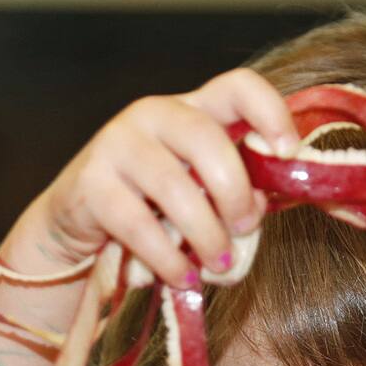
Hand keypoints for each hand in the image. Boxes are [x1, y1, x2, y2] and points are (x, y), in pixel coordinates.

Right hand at [29, 68, 298, 289]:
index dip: (269, 112)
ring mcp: (118, 144)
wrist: (76, 223)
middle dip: (234, 192)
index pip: (236, 88)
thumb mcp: (198, 193)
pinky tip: (182, 277)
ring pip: (174, 187)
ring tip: (219, 266)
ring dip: (205, 234)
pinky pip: (139, 225)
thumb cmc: (152, 208)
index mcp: (191, 110)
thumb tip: (255, 211)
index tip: (289, 152)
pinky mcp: (91, 184)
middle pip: (206, 139)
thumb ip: (231, 193)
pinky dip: (168, 258)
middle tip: (246, 229)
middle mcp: (154, 114)